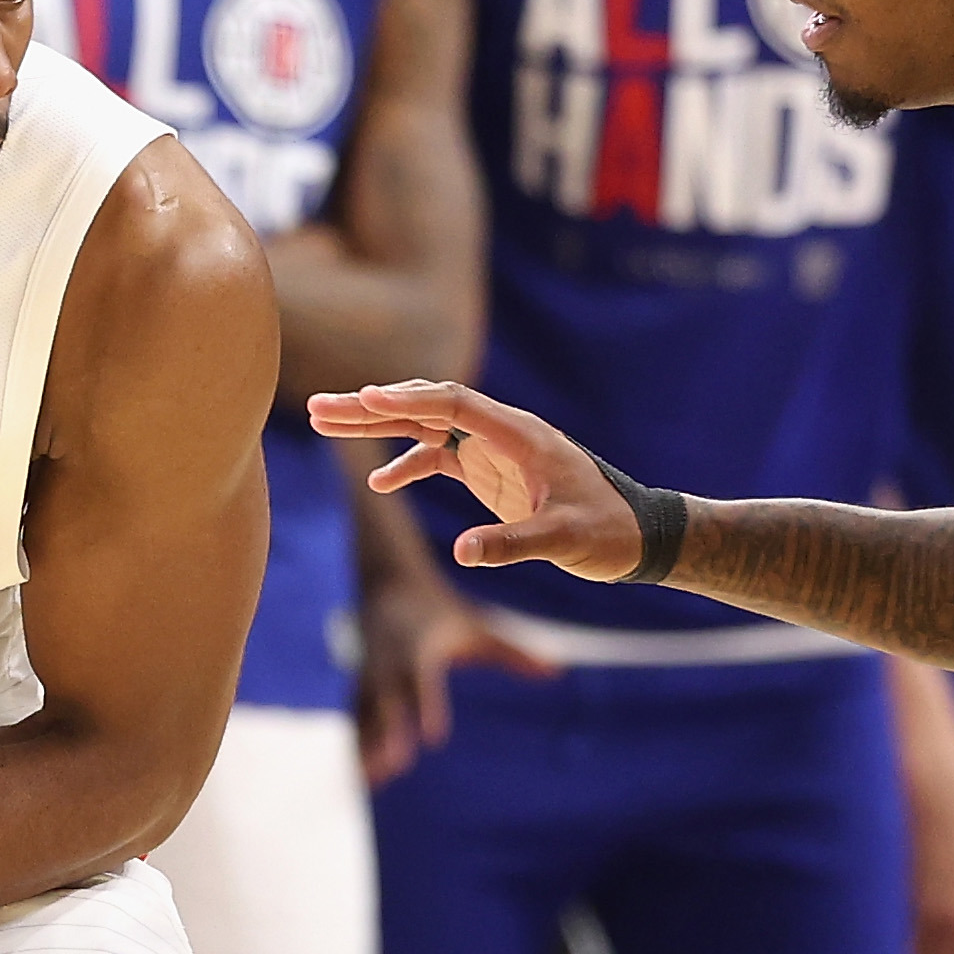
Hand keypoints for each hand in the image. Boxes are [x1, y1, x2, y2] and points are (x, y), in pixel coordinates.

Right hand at [307, 381, 647, 582]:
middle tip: (318, 409)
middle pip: (427, 408)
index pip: (455, 405)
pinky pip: (439, 456)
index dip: (409, 402)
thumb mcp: (562, 541)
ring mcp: (493, 450)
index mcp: (519, 436)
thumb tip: (462, 554)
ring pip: (426, 427)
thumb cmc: (606, 533)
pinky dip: (408, 465)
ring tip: (324, 424)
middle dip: (372, 407)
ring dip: (378, 427)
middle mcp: (501, 434)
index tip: (365, 400)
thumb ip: (512, 544)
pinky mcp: (490, 471)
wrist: (635, 536)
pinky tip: (380, 484)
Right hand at [355, 551, 554, 783]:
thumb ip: (512, 653)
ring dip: (362, 746)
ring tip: (366, 782)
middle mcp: (389, 665)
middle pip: (384, 702)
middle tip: (392, 768)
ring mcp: (368, 674)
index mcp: (419, 649)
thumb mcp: (476, 627)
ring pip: (361, 713)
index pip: (422, 682)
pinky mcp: (356, 682)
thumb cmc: (440, 608)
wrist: (389, 579)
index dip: (426, 708)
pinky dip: (351, 742)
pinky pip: (350, 715)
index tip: (432, 736)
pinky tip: (356, 776)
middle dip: (385, 734)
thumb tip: (556, 670)